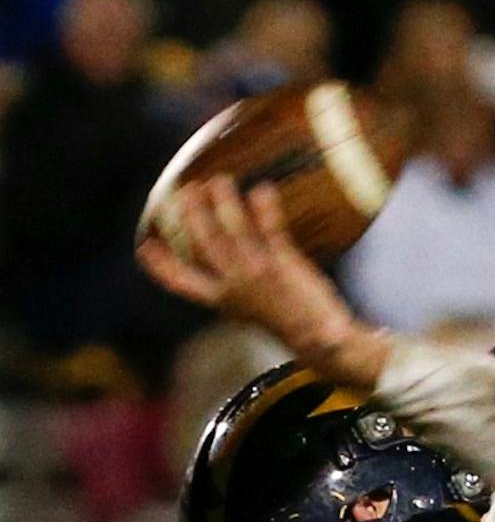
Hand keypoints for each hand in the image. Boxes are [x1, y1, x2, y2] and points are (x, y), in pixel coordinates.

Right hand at [138, 178, 383, 380]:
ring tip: (220, 181)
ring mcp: (259, 273)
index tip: (144, 247)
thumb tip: (212, 259)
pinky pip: (271, 229)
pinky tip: (263, 189)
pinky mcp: (284, 263)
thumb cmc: (284, 322)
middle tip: (187, 189)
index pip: (181, 283)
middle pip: (202, 242)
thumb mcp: (246, 309)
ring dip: (223, 201)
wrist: (323, 341)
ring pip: (232, 229)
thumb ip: (226, 287)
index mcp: (221, 300)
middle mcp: (235, 285)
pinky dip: (265, 208)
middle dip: (190, 214)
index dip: (160, 265)